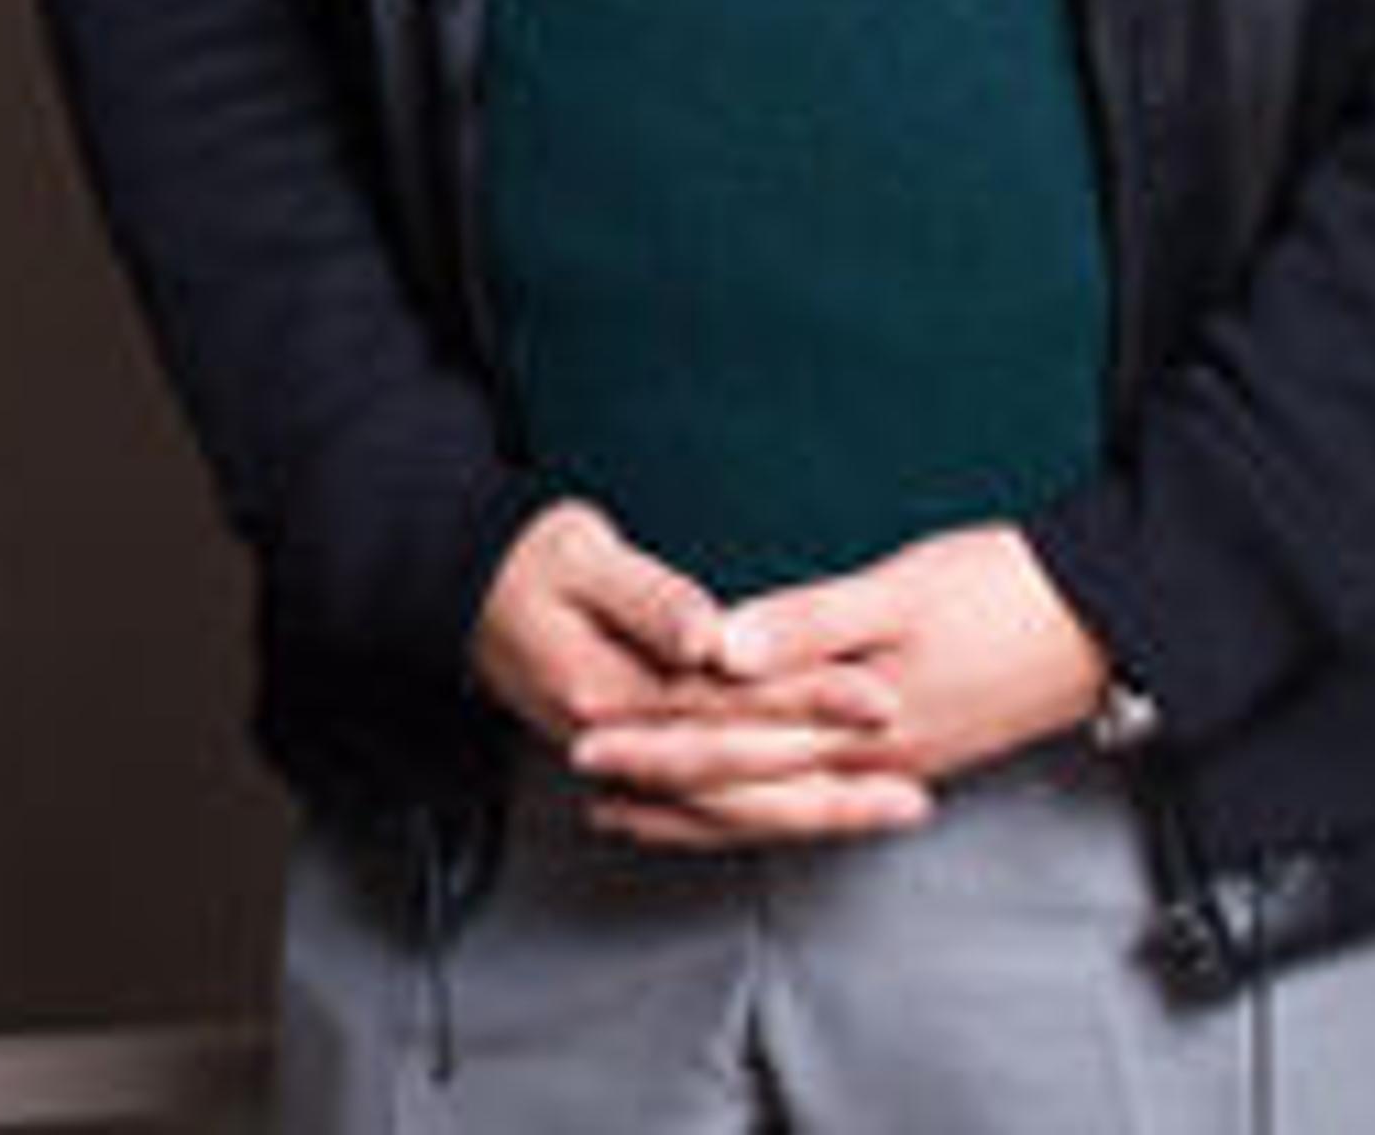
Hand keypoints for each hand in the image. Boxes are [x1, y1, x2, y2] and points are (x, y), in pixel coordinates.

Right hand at [475, 501, 923, 844]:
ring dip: (816, 814)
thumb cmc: (527, 561)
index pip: (726, 704)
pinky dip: (771, 819)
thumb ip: (645, 596)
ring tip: (894, 811)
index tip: (876, 693)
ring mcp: (624, 764)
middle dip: (831, 778)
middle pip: (739, 775)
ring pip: (732, 809)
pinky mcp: (634, 765)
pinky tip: (819, 822)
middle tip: (912, 779)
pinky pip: (711, 809)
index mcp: (608, 689)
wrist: (462, 590)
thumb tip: (706, 633)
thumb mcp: (580, 553)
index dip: (806, 700)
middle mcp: (619, 745)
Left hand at [571, 524, 1107, 850]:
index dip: (651, 732)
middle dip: (657, 777)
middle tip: (583, 772)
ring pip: (774, 798)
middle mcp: (864, 752)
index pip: (729, 731)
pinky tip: (744, 800)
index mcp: (851, 710)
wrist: (1101, 621)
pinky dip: (764, 800)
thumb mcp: (900, 590)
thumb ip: (807, 623)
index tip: (586, 731)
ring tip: (633, 807)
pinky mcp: (911, 752)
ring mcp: (890, 760)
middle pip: (740, 776)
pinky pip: (815, 793)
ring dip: (700, 805)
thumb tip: (720, 649)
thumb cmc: (1000, 590)